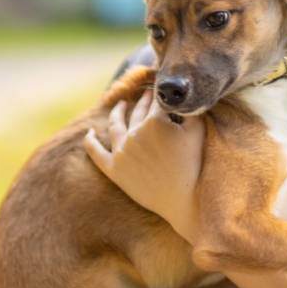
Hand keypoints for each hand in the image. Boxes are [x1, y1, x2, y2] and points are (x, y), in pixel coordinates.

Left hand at [82, 89, 204, 242]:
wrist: (184, 200)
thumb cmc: (194, 165)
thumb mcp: (197, 130)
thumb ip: (189, 108)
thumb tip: (182, 96)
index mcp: (154, 122)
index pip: (157, 101)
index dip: (160, 93)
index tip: (161, 87)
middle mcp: (134, 133)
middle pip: (138, 112)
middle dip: (143, 101)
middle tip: (146, 95)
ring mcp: (121, 152)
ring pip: (115, 125)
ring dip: (117, 112)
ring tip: (121, 105)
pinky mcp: (114, 170)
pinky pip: (96, 152)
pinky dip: (90, 141)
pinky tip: (89, 133)